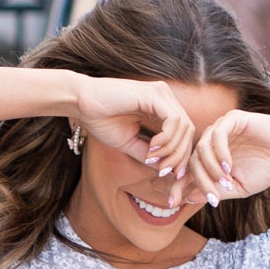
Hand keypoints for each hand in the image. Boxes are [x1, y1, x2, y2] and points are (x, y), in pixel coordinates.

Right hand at [68, 75, 198, 175]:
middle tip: (163, 171)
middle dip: (179, 156)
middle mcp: (165, 98)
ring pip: (184, 127)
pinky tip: (153, 147)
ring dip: (171, 150)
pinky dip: (167, 139)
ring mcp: (161, 94)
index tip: (167, 174)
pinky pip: (174, 120)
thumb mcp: (131, 144)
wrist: (82, 104)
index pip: (183, 133)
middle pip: (188, 131)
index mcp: (161, 108)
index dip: (180, 156)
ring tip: (153, 158)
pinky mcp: (154, 94)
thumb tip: (167, 170)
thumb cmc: (102, 120)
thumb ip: (150, 154)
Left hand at [187, 110, 269, 205]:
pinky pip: (218, 134)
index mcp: (211, 158)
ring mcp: (221, 128)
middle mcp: (212, 142)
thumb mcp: (238, 188)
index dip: (178, 186)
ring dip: (211, 168)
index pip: (188, 171)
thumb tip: (189, 198)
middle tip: (213, 197)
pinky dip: (220, 152)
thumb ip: (215, 191)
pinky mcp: (233, 118)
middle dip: (199, 181)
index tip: (173, 203)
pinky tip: (229, 166)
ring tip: (226, 180)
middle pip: (192, 160)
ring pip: (202, 147)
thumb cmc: (266, 168)